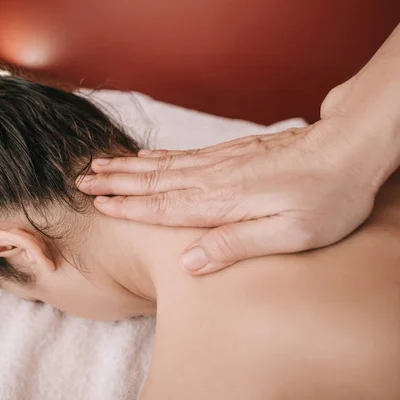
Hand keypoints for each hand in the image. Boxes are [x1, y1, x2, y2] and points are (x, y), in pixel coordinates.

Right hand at [77, 119, 378, 274]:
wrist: (349, 149)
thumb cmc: (325, 198)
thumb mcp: (289, 235)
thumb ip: (235, 245)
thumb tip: (188, 263)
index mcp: (221, 202)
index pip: (161, 206)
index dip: (127, 208)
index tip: (97, 205)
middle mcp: (213, 178)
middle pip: (153, 180)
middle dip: (116, 182)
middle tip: (81, 180)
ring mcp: (221, 162)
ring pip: (163, 164)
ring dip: (129, 166)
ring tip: (101, 164)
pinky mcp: (232, 153)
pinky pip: (184, 155)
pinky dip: (158, 156)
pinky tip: (147, 156)